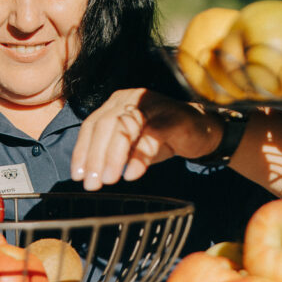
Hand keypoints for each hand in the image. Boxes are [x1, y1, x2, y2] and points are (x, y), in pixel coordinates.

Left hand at [70, 89, 222, 190]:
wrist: (203, 130)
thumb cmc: (164, 136)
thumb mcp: (133, 145)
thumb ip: (113, 153)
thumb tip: (90, 174)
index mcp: (117, 103)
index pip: (92, 125)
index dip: (82, 150)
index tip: (78, 175)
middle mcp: (132, 99)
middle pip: (105, 125)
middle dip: (95, 156)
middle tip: (92, 183)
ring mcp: (152, 105)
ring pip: (125, 126)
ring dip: (114, 155)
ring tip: (109, 179)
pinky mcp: (172, 117)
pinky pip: (151, 135)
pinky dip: (140, 156)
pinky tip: (133, 174)